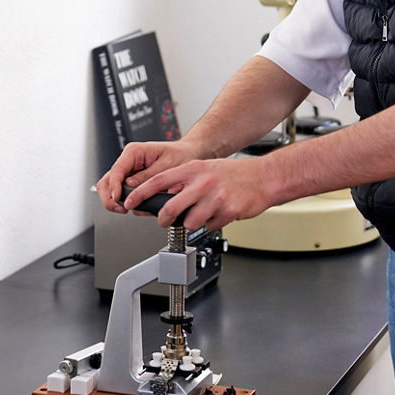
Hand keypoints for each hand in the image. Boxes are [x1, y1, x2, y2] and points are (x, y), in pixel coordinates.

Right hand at [95, 139, 202, 214]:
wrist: (187, 155)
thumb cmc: (179, 155)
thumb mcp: (167, 165)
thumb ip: (148, 176)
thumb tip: (131, 186)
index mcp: (134, 152)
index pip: (116, 170)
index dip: (114, 186)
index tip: (118, 198)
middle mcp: (128, 161)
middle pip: (106, 181)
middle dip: (109, 197)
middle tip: (120, 209)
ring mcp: (128, 172)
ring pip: (110, 188)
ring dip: (116, 201)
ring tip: (127, 209)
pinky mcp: (132, 181)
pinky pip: (122, 193)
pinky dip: (126, 202)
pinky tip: (137, 206)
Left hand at [126, 157, 275, 231]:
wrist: (264, 177)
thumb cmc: (233, 174)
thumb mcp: (205, 169)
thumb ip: (185, 180)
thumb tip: (163, 195)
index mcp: (193, 169)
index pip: (158, 181)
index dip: (140, 193)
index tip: (130, 202)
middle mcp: (203, 182)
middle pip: (170, 207)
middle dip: (163, 219)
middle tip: (163, 221)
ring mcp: (215, 197)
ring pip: (190, 221)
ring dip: (192, 222)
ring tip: (202, 214)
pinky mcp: (227, 211)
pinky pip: (210, 226)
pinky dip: (211, 224)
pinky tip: (219, 213)